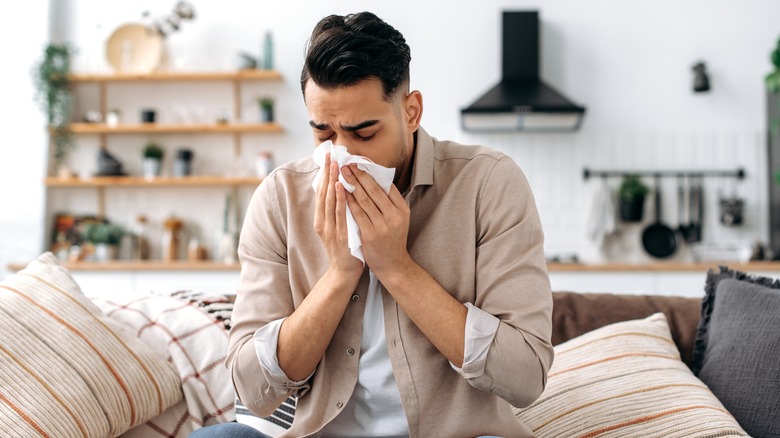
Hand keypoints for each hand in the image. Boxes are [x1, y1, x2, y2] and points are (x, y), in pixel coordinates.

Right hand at [313, 154, 362, 280]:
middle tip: (330, 155)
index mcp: (321, 219)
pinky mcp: (339, 235)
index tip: (327, 158)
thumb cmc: (346, 248)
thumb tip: (343, 191)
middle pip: (323, 193)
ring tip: (335, 164)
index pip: (321, 192)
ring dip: (332, 181)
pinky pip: (340, 213)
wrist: (344, 272)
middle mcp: (322, 222)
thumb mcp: (338, 227)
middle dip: (327, 173)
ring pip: (330, 200)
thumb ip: (338, 211)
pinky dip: (340, 198)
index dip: (324, 175)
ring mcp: (330, 228)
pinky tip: (342, 186)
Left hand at [342, 164, 411, 276]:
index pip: (386, 186)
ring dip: (351, 184)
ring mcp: (383, 225)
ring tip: (342, 172)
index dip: (372, 172)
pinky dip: (348, 200)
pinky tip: (341, 191)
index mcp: (402, 209)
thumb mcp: (398, 219)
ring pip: (364, 199)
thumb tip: (375, 179)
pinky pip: (357, 213)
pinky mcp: (370, 234)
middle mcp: (394, 216)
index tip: (361, 162)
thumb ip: (389, 202)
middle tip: (348, 163)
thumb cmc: (392, 239)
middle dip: (359, 174)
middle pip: (374, 190)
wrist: (393, 265)